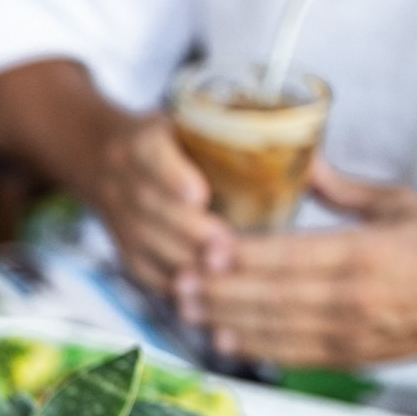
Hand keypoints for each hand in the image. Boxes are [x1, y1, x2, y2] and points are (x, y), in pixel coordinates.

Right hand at [84, 111, 230, 296]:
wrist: (100, 155)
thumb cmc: (171, 140)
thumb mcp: (193, 124)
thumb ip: (244, 140)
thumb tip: (316, 168)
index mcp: (142, 138)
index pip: (152, 154)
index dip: (172, 176)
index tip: (199, 195)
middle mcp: (121, 175)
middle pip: (148, 205)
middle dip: (186, 229)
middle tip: (225, 246)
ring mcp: (115, 212)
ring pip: (143, 240)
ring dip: (181, 259)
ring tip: (220, 272)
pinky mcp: (120, 245)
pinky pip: (140, 268)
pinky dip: (169, 283)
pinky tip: (200, 291)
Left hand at [181, 164, 416, 367]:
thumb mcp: (399, 204)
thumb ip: (344, 188)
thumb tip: (300, 158)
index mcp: (365, 253)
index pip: (291, 255)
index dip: (244, 256)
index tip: (206, 249)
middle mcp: (352, 298)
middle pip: (272, 295)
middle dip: (219, 290)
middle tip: (176, 280)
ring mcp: (348, 332)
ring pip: (274, 328)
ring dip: (225, 318)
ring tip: (185, 307)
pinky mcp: (348, 357)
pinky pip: (291, 355)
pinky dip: (254, 348)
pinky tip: (222, 338)